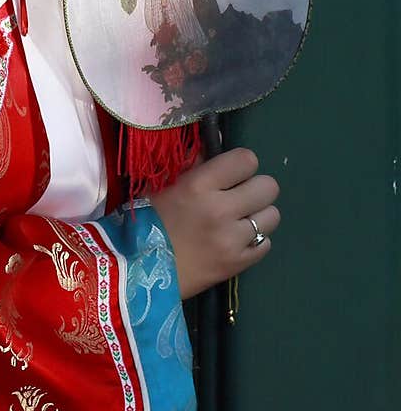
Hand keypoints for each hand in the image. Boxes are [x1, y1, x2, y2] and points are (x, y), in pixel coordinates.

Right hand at [150, 147, 279, 299]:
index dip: (240, 165)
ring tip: (238, 221)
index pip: (246, 160)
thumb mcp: (163, 186)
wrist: (138, 271)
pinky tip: (235, 241)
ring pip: (272, 216)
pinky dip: (254, 241)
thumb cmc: (146, 222)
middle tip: (239, 197)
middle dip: (255, 188)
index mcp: (199, 185)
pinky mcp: (238, 264)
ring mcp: (232, 240)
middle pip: (268, 186)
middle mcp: (221, 210)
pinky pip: (266, 244)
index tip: (231, 174)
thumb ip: (194, 163)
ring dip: (257, 215)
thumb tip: (220, 139)